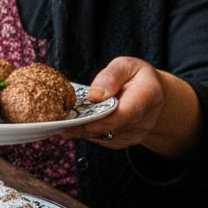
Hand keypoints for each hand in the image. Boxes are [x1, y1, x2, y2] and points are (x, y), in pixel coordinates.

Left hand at [64, 56, 200, 158]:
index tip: (73, 120)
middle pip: (106, 130)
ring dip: (77, 130)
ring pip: (98, 136)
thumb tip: (94, 95)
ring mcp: (129, 136)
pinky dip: (81, 131)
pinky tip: (68, 122)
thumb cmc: (138, 79)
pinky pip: (96, 138)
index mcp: (145, 99)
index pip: (122, 115)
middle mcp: (140, 123)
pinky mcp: (118, 142)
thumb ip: (112, 76)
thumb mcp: (129, 66)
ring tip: (55, 120)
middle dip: (78, 127)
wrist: (154, 100)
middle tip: (53, 121)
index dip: (97, 121)